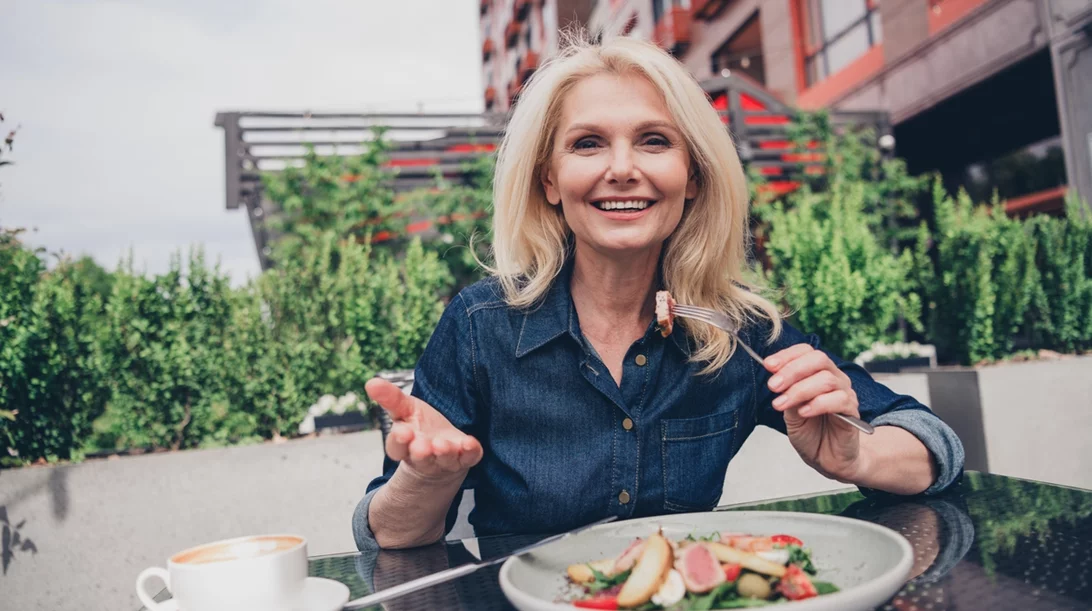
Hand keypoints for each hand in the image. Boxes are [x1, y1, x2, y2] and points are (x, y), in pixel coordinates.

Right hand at [365, 378, 482, 481]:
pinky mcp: (465, 458)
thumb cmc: (420, 427)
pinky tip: (470, 443)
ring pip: (444, 459)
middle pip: (420, 457)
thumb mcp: (404, 410)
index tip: (402, 432)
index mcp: (405, 445)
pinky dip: (470, 452)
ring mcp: (446, 460)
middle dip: (421, 452)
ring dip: (443, 452)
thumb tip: (370, 382)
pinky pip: (469, 458)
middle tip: (422, 445)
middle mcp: (424, 457)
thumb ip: (390, 398)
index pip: (397, 447)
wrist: (443, 449)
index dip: (399, 441)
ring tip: (442, 445)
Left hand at [764, 344, 862, 481]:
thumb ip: (787, 393)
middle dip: (792, 371)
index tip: (768, 365)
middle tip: (773, 386)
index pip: (807, 352)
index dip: (787, 355)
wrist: (827, 458)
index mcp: (818, 373)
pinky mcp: (852, 411)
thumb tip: (775, 377)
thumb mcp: (790, 412)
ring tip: (782, 404)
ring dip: (799, 390)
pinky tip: (804, 412)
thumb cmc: (811, 433)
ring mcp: (845, 393)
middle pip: (818, 360)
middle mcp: (835, 379)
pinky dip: (818, 404)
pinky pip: (839, 399)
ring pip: (826, 379)